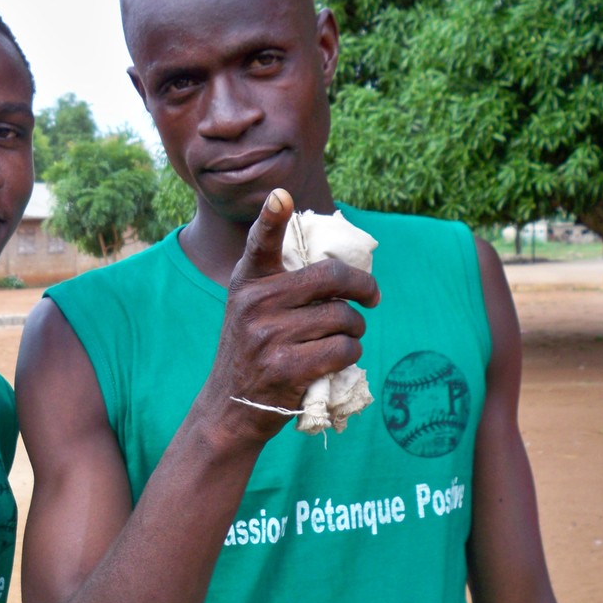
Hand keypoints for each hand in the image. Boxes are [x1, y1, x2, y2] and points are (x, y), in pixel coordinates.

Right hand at [204, 189, 379, 440]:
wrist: (230, 406)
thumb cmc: (253, 349)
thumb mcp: (252, 308)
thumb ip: (283, 282)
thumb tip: (346, 266)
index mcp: (248, 282)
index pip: (260, 243)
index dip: (271, 218)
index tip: (280, 196)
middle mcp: (254, 303)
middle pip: (331, 278)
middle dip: (362, 288)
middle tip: (371, 298)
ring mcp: (268, 336)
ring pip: (343, 318)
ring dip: (354, 330)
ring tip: (341, 338)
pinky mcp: (286, 368)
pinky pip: (344, 349)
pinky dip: (350, 355)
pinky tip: (337, 359)